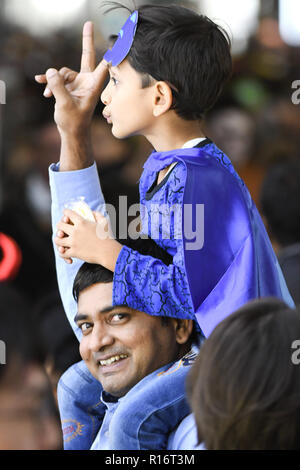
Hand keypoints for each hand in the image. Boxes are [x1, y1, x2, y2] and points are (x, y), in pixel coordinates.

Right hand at [35, 22, 107, 136]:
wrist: (71, 132)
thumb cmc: (73, 121)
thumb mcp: (64, 104)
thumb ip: (58, 86)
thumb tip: (50, 71)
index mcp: (93, 85)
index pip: (103, 66)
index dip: (109, 55)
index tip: (117, 43)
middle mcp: (86, 81)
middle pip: (86, 56)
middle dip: (86, 40)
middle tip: (88, 23)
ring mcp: (77, 83)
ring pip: (63, 72)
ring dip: (54, 80)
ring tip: (48, 92)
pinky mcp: (69, 87)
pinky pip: (57, 78)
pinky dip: (50, 82)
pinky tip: (41, 85)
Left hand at [55, 209, 120, 268]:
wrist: (108, 251)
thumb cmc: (108, 237)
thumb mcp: (104, 222)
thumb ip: (97, 214)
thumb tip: (92, 212)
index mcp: (82, 222)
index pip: (68, 214)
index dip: (66, 213)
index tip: (66, 215)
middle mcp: (76, 231)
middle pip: (59, 225)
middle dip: (60, 226)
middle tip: (62, 229)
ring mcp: (74, 242)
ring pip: (57, 240)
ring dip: (58, 240)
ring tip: (61, 241)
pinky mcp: (74, 252)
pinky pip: (62, 253)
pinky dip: (62, 253)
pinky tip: (65, 252)